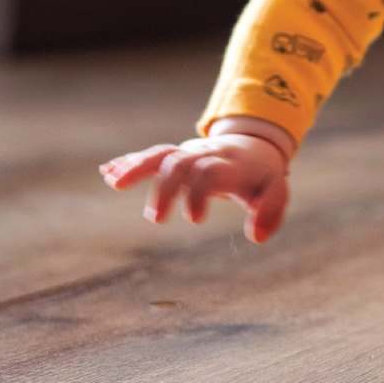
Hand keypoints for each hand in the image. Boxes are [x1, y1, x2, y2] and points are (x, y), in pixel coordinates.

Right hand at [100, 130, 290, 243]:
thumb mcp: (276, 191)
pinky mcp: (176, 155)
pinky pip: (151, 155)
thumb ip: (271, 213)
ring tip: (114, 183)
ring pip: (161, 154)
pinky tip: (107, 172)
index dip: (199, 192)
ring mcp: (188, 153)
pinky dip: (130, 162)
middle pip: (180, 162)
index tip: (194, 220)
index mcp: (229, 165)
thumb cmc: (262, 176)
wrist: (253, 144)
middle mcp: (205, 154)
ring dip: (137, 167)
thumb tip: (255, 237)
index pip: (209, 172)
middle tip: (156, 219)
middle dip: (165, 188)